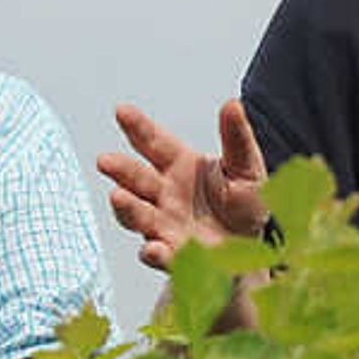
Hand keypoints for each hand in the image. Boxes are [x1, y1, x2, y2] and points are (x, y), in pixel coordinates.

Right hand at [98, 99, 269, 272]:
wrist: (253, 246)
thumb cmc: (244, 202)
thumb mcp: (246, 167)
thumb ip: (236, 139)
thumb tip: (233, 104)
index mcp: (180, 165)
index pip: (154, 143)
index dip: (137, 128)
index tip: (122, 111)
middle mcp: (165, 194)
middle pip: (137, 178)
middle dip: (120, 169)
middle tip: (105, 160)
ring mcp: (165, 224)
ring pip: (138, 215)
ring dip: (127, 207)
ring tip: (118, 197)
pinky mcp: (175, 254)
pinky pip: (160, 254)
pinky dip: (154, 253)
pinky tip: (152, 249)